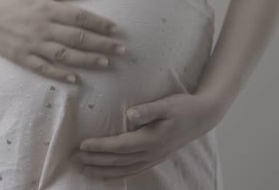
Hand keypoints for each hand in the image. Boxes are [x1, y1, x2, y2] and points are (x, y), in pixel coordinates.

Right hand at [0, 0, 126, 82]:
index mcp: (47, 8)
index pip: (81, 18)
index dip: (100, 24)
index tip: (116, 29)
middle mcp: (43, 28)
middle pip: (78, 38)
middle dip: (102, 44)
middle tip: (122, 50)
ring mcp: (32, 45)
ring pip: (66, 55)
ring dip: (87, 60)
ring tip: (106, 63)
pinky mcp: (21, 57)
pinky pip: (44, 68)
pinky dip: (60, 74)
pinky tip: (75, 79)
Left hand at [72, 92, 223, 178]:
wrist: (203, 117)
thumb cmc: (183, 107)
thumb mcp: (167, 104)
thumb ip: (148, 110)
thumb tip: (130, 114)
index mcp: (152, 139)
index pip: (120, 146)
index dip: (100, 147)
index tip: (82, 145)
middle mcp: (152, 152)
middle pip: (118, 160)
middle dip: (95, 160)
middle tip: (74, 158)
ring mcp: (154, 158)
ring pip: (124, 169)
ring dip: (103, 170)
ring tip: (84, 169)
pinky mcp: (156, 158)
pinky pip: (133, 170)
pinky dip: (118, 174)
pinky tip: (106, 174)